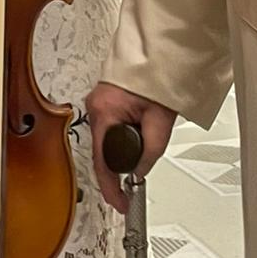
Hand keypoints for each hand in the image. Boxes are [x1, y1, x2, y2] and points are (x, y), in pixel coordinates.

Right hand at [85, 81, 176, 214]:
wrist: (161, 55)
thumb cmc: (159, 77)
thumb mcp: (160, 122)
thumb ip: (150, 153)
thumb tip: (139, 173)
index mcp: (104, 112)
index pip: (102, 162)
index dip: (111, 187)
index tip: (120, 202)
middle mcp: (95, 107)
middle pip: (102, 152)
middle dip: (119, 166)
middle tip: (134, 179)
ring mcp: (97, 103)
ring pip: (105, 140)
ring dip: (121, 150)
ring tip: (142, 146)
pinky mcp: (103, 101)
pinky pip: (107, 128)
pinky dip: (119, 138)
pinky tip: (133, 137)